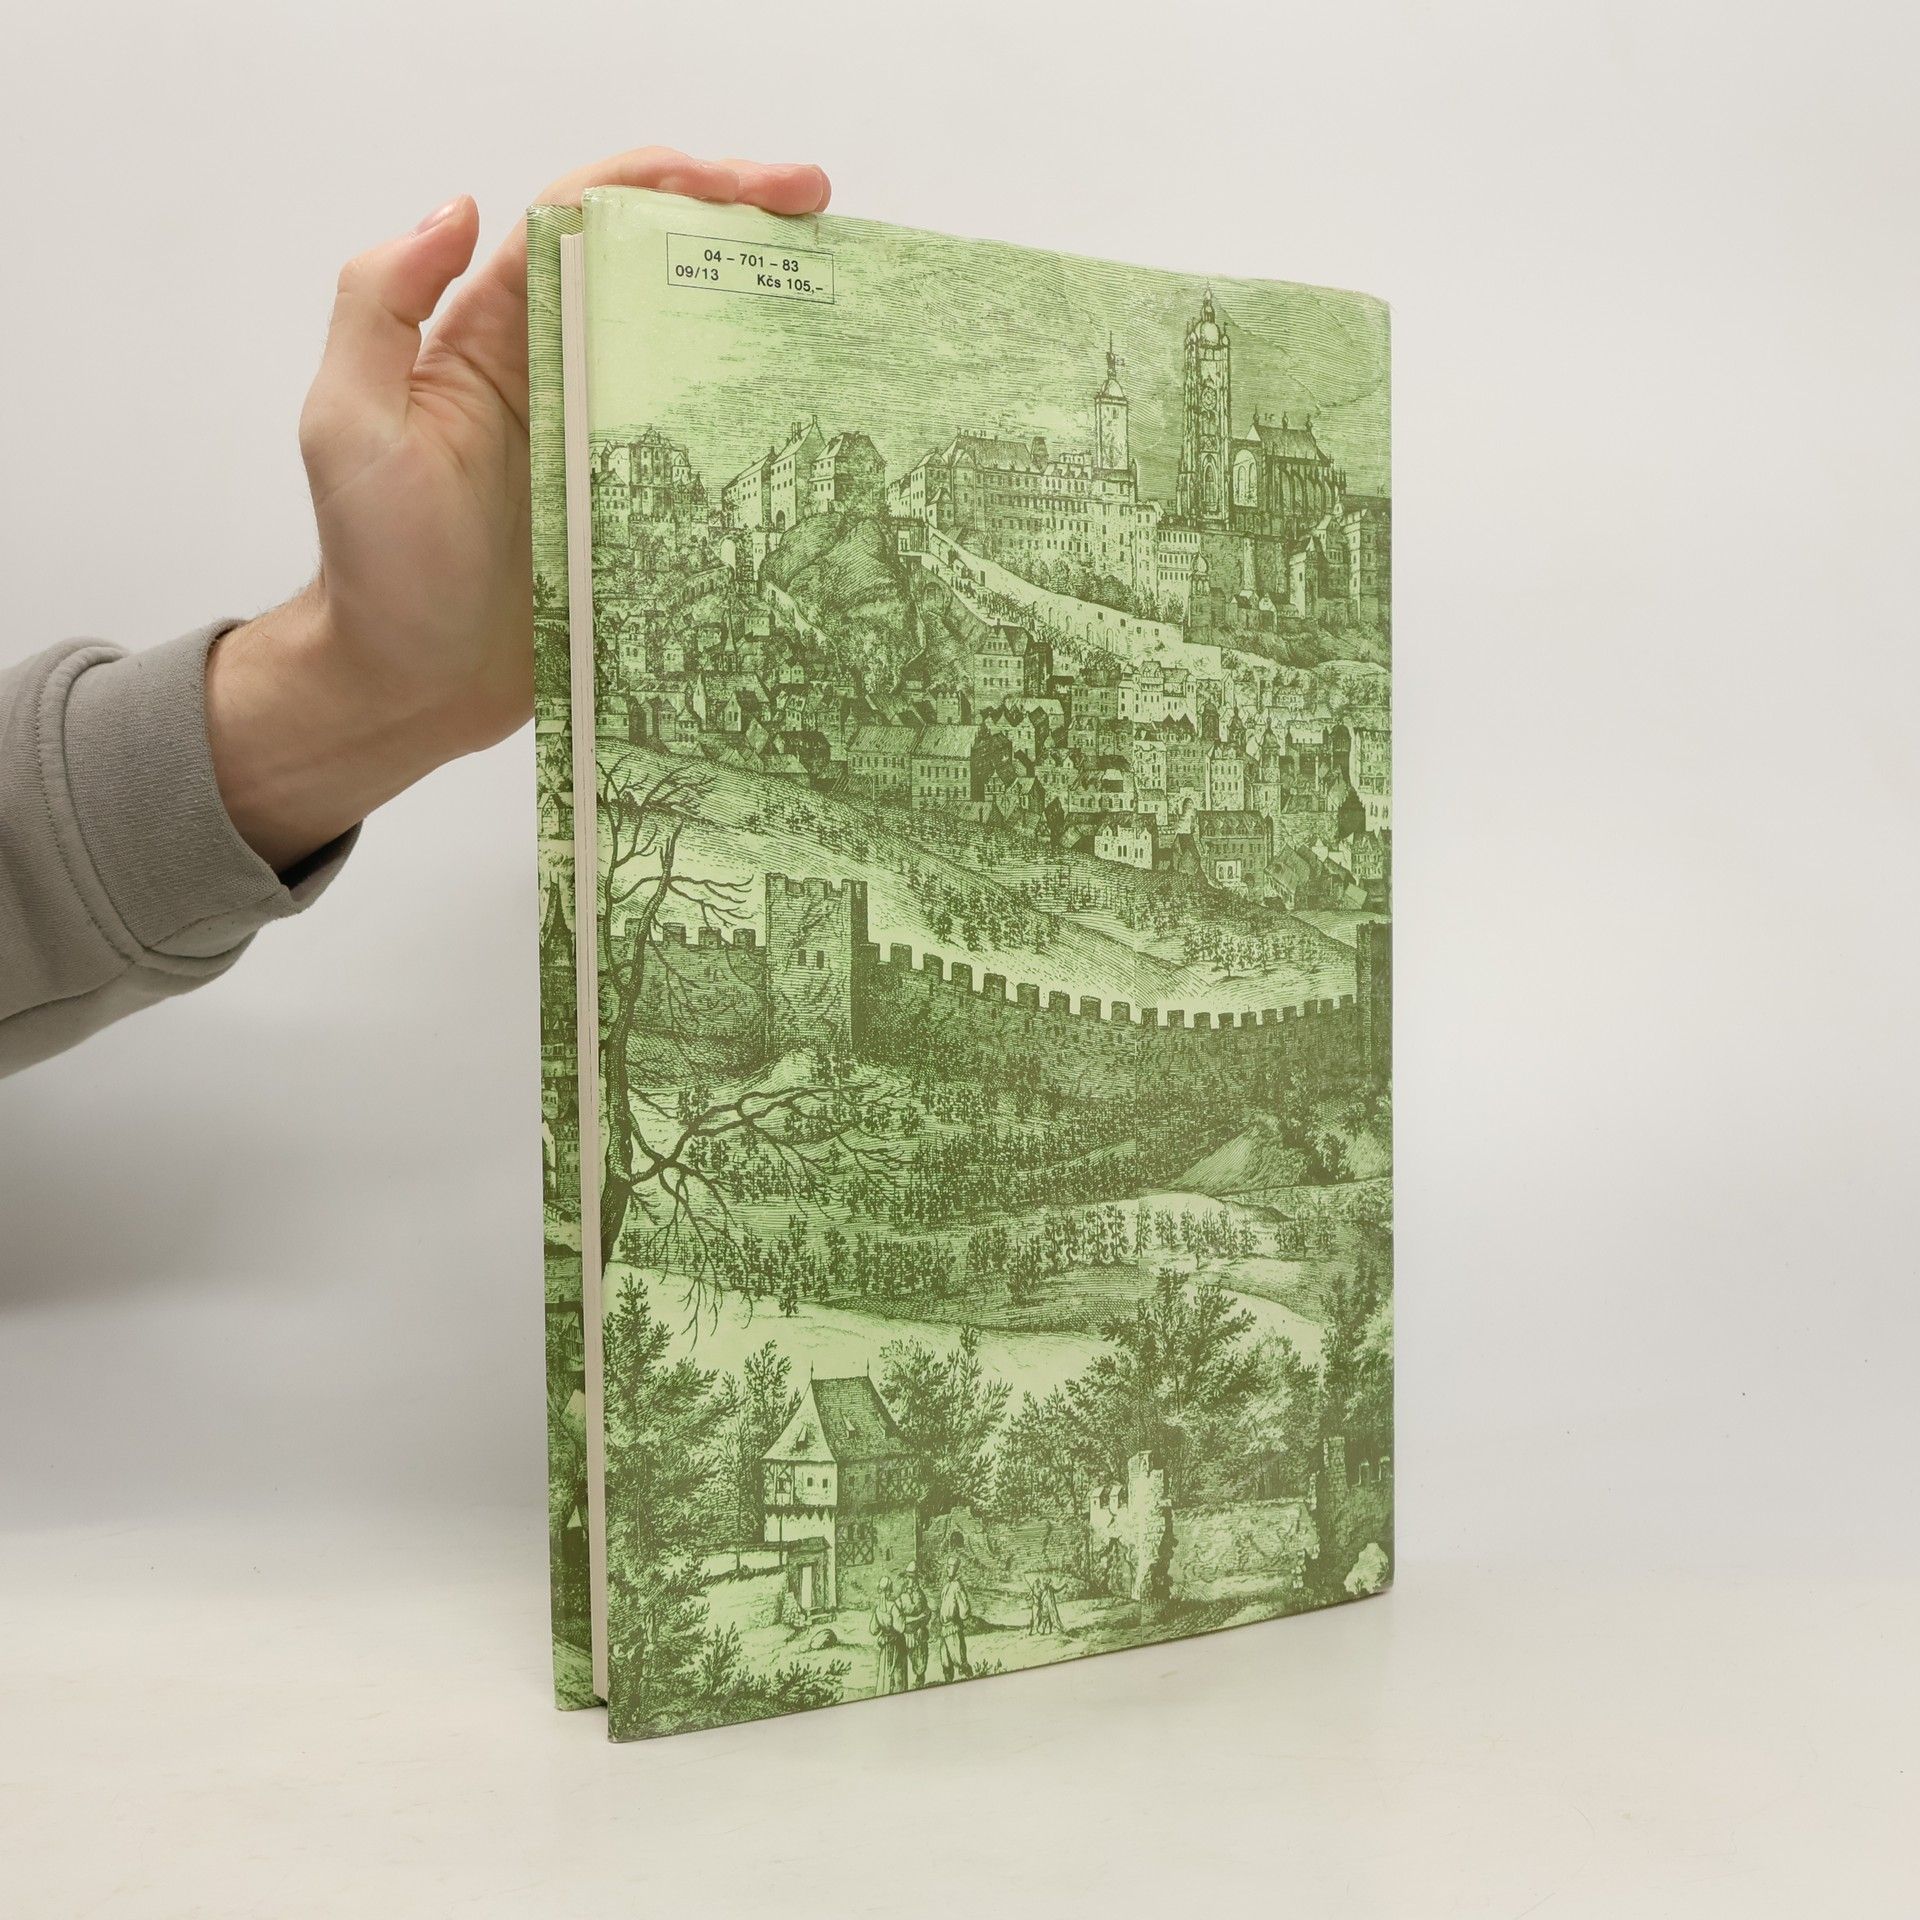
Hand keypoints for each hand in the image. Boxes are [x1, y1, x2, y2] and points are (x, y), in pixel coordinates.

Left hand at [206, 147, 830, 870]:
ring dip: (764, 308)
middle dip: (738, 222)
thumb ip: (379, 305)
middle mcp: (559, 371)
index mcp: (495, 332)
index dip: (667, 182)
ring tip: (843, 293)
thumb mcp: (348, 423)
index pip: (586, 221)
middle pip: (656, 266)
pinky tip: (814, 412)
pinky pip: (706, 450)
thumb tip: (462, 206)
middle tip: (825, 211)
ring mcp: (605, 442)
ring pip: (693, 348)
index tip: (754, 184)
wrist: (409, 685)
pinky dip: (758, 421)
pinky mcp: (639, 511)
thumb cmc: (375, 563)